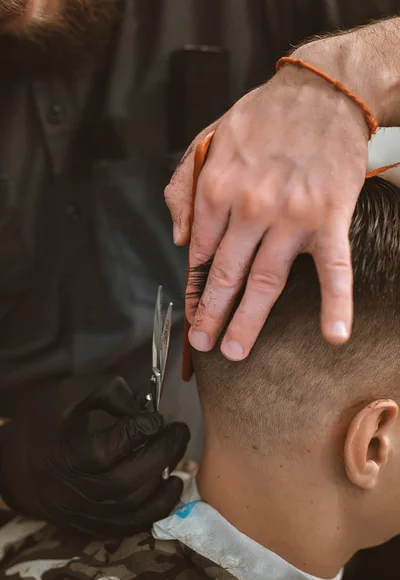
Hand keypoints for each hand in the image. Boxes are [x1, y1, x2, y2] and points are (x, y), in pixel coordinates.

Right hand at [0, 376, 189, 536]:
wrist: (17, 466)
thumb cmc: (46, 425)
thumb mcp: (70, 395)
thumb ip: (110, 392)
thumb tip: (143, 406)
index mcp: (70, 454)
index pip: (115, 445)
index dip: (142, 428)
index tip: (155, 416)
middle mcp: (80, 490)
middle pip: (131, 479)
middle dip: (163, 452)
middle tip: (179, 431)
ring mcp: (88, 513)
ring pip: (136, 505)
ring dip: (165, 479)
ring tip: (177, 454)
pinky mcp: (96, 526)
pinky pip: (133, 526)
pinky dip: (158, 508)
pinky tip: (171, 485)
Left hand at [165, 64, 368, 360]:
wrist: (322, 93)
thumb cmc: (263, 118)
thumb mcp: (208, 140)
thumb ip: (184, 188)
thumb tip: (180, 239)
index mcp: (216, 189)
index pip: (199, 253)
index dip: (194, 288)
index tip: (192, 311)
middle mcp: (250, 208)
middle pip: (225, 275)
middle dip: (211, 315)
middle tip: (204, 345)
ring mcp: (291, 218)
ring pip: (265, 282)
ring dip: (248, 322)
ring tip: (235, 351)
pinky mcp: (328, 220)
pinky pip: (333, 269)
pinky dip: (336, 304)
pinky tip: (334, 335)